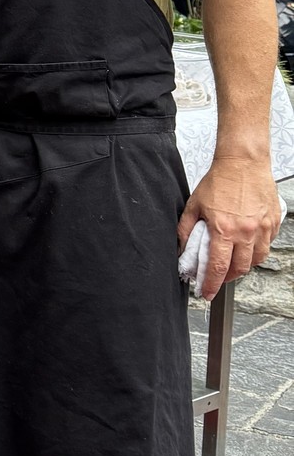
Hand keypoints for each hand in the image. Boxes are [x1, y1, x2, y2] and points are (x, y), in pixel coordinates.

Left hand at [178, 154, 282, 298]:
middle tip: (218, 277)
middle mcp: (245, 232)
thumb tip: (183, 250)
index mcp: (223, 230)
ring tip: (232, 262)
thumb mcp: (194, 206)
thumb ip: (186, 230)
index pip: (218, 268)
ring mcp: (261, 228)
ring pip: (256, 260)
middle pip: (240, 269)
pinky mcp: (272, 222)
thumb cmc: (220, 181)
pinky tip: (246, 245)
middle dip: (227, 278)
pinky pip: (267, 245)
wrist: (243, 162)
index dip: (211, 285)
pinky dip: (257, 250)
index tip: (206, 293)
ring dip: (244, 266)